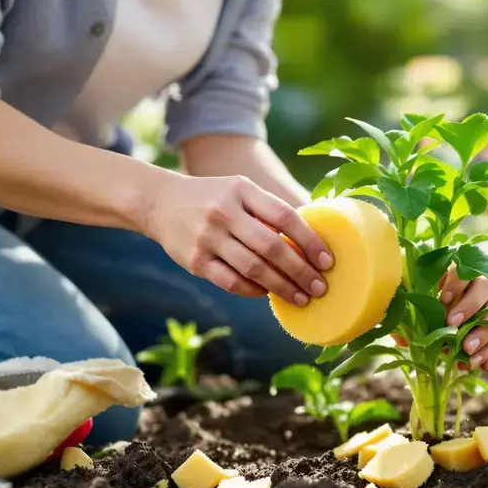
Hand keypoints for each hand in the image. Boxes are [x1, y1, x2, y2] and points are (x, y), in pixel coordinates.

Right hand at [144, 173, 333, 302]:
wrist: (159, 202)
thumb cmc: (214, 198)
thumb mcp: (241, 191)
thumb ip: (270, 210)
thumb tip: (314, 237)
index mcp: (242, 190)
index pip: (285, 217)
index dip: (310, 241)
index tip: (327, 261)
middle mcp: (224, 212)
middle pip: (271, 247)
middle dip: (300, 271)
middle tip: (319, 287)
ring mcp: (207, 237)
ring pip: (253, 269)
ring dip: (281, 287)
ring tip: (301, 297)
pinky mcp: (195, 261)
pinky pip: (231, 282)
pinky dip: (254, 290)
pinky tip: (268, 294)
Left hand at [391, 263, 487, 372]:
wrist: (443, 308)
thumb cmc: (426, 298)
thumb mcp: (415, 298)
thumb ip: (408, 311)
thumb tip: (403, 339)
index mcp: (461, 271)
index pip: (464, 270)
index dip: (456, 284)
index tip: (443, 299)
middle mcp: (481, 286)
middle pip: (486, 290)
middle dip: (470, 308)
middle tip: (453, 325)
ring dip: (484, 335)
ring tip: (468, 351)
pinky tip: (484, 367)